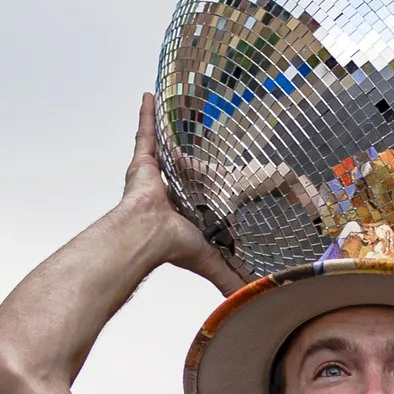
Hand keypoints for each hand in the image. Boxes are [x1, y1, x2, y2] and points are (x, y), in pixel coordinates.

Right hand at [122, 92, 234, 290]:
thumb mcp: (212, 259)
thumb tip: (251, 298)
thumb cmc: (171, 245)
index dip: (206, 186)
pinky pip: (146, 132)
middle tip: (195, 135)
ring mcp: (153, 174)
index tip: (213, 179)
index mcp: (182, 211)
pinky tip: (150, 96)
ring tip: (174, 107)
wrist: (146, 234)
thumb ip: (230, 277)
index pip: (199, 195)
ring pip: (163, 146)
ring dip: (166, 128)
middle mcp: (167, 191)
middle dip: (184, 153)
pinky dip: (146, 114)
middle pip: (180, 167)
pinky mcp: (142, 161)